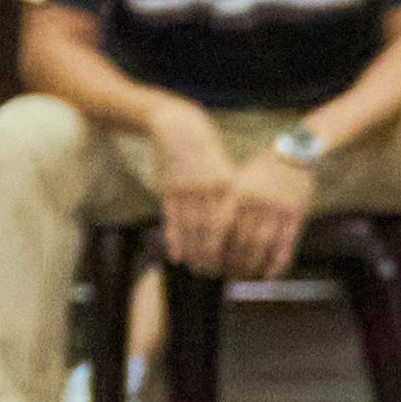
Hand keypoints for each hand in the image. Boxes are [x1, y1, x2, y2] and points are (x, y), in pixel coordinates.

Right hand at [142, 106, 258, 276]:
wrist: (179, 128)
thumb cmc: (204, 152)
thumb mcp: (221, 171)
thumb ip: (226, 197)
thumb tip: (231, 227)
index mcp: (226, 185)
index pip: (227, 225)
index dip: (227, 247)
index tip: (229, 264)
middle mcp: (207, 190)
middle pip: (209, 231)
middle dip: (210, 255)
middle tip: (211, 273)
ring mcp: (186, 191)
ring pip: (190, 229)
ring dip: (192, 252)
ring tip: (195, 268)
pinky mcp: (168, 191)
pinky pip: (172, 221)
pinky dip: (175, 239)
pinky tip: (177, 255)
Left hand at [207, 146, 317, 280]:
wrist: (294, 155)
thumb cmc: (258, 173)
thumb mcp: (238, 183)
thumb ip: (225, 207)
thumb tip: (206, 239)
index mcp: (237, 193)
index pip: (219, 229)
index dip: (211, 250)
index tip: (204, 264)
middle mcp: (256, 202)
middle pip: (240, 242)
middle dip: (230, 263)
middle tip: (222, 275)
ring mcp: (278, 209)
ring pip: (262, 247)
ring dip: (251, 267)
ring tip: (242, 277)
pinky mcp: (296, 216)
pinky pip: (285, 246)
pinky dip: (276, 265)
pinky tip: (268, 277)